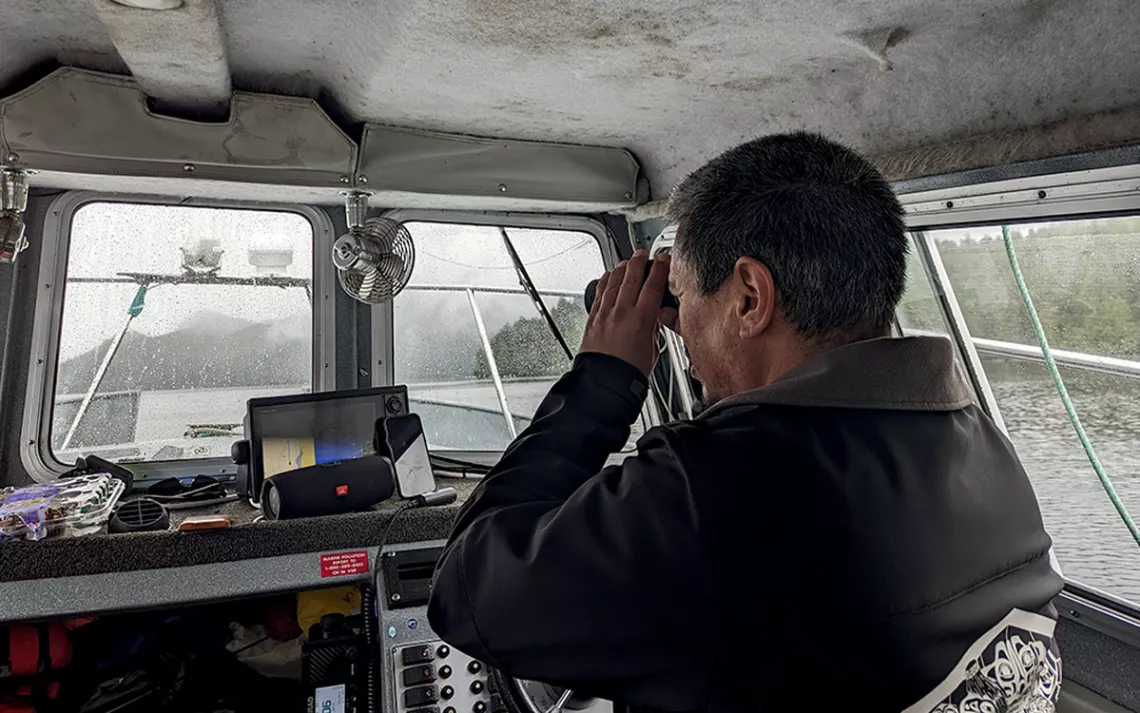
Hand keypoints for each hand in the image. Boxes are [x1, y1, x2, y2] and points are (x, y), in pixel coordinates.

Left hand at [579, 250, 669, 375]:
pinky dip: (605, 282)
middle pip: (631, 278)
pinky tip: (608, 276)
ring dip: (622, 269)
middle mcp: (621, 313)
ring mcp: (605, 314)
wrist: (603, 384)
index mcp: (641, 320)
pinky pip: (600, 294)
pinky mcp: (593, 320)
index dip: (660, 269)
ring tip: (627, 261)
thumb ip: (654, 329)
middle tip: (643, 253)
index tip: (663, 259)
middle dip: (639, 262)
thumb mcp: (652, 350)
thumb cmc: (628, 373)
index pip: (653, 286)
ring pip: (613, 282)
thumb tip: (655, 316)